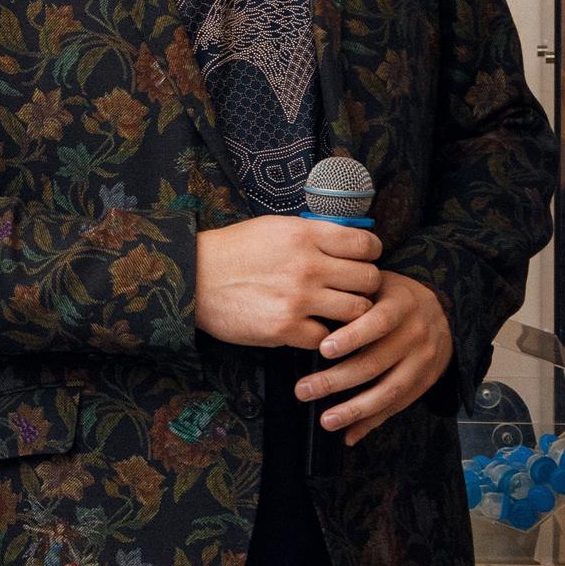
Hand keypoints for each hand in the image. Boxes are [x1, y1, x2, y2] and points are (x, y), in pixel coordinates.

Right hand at [194, 216, 382, 348]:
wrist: (194, 279)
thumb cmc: (233, 251)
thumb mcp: (275, 227)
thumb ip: (313, 234)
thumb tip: (348, 241)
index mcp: (306, 235)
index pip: (365, 245)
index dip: (370, 254)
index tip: (363, 261)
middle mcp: (308, 266)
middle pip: (369, 279)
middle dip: (365, 286)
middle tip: (352, 290)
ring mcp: (298, 299)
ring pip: (356, 311)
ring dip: (350, 314)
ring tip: (337, 312)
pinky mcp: (285, 329)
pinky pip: (326, 337)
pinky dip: (322, 336)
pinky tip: (311, 328)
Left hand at [298, 271, 453, 445]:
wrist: (441, 312)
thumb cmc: (392, 298)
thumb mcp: (377, 286)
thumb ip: (351, 297)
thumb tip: (313, 314)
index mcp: (402, 305)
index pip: (378, 321)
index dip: (352, 336)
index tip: (324, 349)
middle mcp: (416, 334)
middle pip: (376, 363)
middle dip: (336, 380)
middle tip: (303, 390)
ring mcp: (423, 361)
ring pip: (388, 390)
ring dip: (355, 409)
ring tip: (326, 420)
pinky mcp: (425, 383)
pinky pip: (398, 407)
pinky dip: (372, 422)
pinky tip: (349, 434)